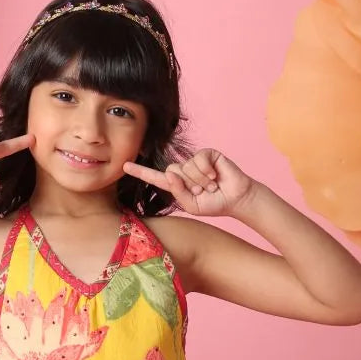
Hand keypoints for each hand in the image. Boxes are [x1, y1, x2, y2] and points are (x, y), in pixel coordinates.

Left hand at [122, 149, 254, 215]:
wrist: (236, 199)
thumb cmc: (214, 204)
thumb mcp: (191, 205)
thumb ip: (178, 192)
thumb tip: (170, 173)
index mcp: (177, 184)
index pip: (155, 177)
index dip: (140, 172)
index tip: (124, 166)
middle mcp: (183, 170)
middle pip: (172, 172)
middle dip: (189, 185)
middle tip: (203, 191)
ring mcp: (195, 161)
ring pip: (186, 167)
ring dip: (200, 180)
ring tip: (211, 185)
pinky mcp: (207, 154)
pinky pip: (198, 159)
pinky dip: (206, 171)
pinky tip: (215, 176)